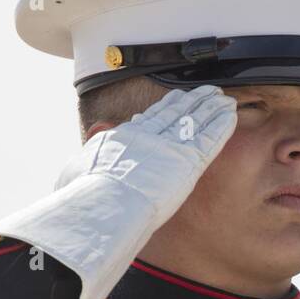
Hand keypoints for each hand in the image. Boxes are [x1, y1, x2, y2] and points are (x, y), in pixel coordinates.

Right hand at [0, 86, 238, 298]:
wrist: (102, 204)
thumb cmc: (84, 199)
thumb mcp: (74, 177)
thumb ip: (81, 170)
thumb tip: (70, 174)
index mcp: (121, 141)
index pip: (146, 122)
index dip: (162, 112)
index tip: (173, 103)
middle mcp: (145, 138)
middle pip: (172, 114)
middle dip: (189, 102)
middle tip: (204, 93)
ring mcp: (168, 147)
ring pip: (192, 121)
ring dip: (208, 108)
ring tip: (222, 99)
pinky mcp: (186, 161)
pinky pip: (208, 137)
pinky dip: (219, 124)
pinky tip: (230, 114)